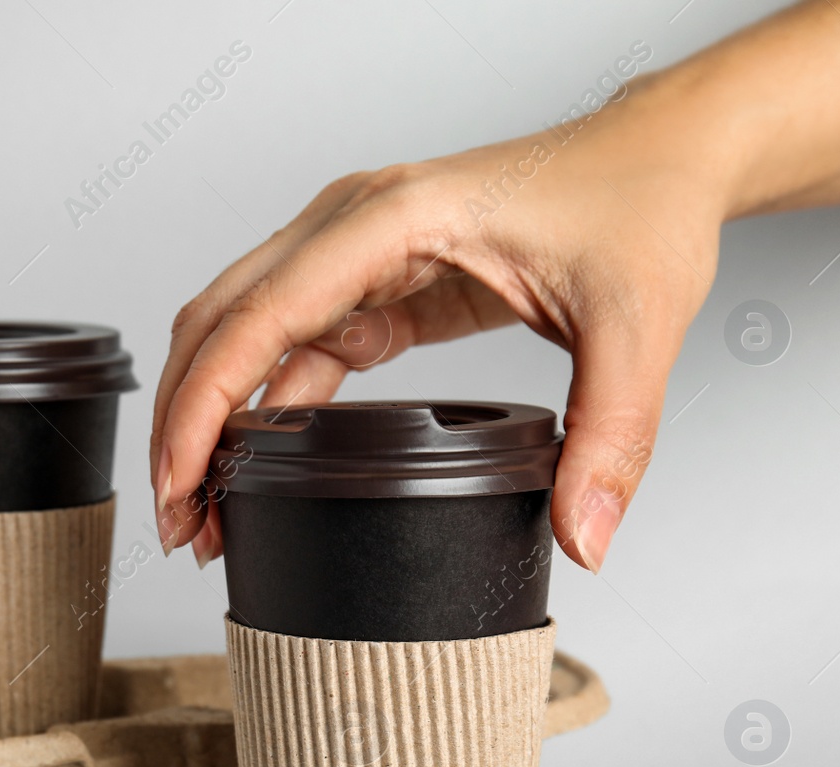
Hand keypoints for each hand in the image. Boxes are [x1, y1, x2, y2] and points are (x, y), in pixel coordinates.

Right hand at [150, 113, 722, 571]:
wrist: (659, 158)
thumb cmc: (636, 203)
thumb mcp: (634, 326)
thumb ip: (610, 438)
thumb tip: (581, 536)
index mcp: (395, 218)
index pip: (261, 315)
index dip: (204, 406)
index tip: (181, 484)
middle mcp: (353, 224)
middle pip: (219, 321)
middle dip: (184, 423)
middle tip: (180, 521)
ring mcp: (354, 248)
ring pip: (242, 332)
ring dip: (215, 418)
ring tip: (211, 509)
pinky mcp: (373, 278)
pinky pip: (294, 342)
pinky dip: (268, 406)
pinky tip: (267, 466)